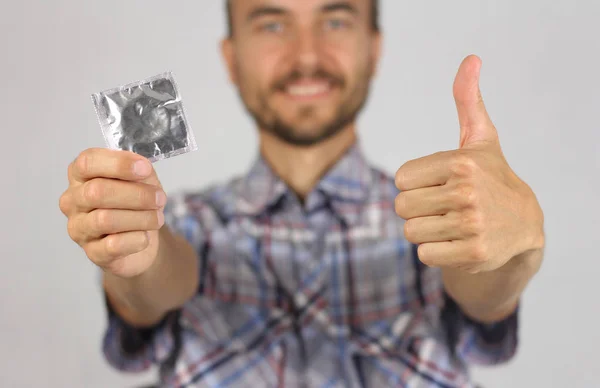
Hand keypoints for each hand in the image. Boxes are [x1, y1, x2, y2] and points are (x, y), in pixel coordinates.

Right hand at [59, 148, 166, 277]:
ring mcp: (78, 228)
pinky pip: (113, 245)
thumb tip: (142, 168)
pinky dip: (137, 239)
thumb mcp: (142, 179)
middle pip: (97, 192)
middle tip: (160, 198)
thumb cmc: (136, 203)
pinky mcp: (92, 252)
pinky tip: (146, 236)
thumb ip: (139, 171)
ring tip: (157, 218)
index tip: (145, 169)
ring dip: (140, 217)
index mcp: (81, 175)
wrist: (142, 238)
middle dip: (136, 194)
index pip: (87, 162)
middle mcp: (73, 200)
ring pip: (105, 220)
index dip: (118, 164)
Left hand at [394, 55, 543, 273]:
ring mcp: (472, 225)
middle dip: (417, 208)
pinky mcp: (474, 253)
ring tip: (451, 223)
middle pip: (401, 206)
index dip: (415, 183)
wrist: (524, 224)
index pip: (400, 179)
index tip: (440, 182)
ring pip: (411, 232)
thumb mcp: (480, 139)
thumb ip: (468, 101)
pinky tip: (456, 241)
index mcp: (460, 162)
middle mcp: (467, 192)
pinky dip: (435, 251)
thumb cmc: (491, 177)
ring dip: (426, 230)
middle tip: (444, 206)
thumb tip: (471, 59)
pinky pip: (425, 255)